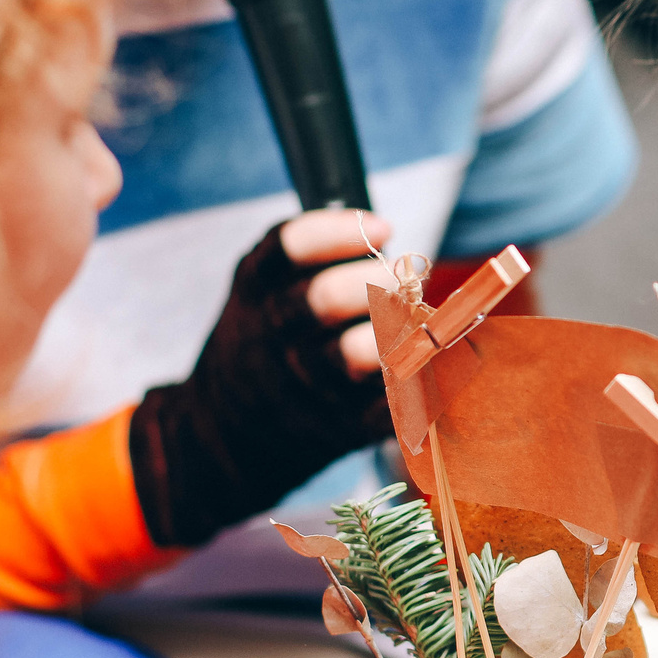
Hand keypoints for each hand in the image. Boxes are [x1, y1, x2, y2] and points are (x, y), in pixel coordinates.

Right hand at [126, 208, 394, 548]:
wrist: (227, 429)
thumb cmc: (268, 338)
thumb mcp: (261, 287)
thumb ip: (309, 256)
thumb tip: (382, 232)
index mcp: (256, 290)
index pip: (291, 247)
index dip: (341, 232)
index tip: (383, 227)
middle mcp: (275, 336)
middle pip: (324, 299)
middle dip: (375, 279)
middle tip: (402, 276)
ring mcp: (305, 385)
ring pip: (352, 355)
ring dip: (395, 331)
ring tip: (415, 319)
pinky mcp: (339, 427)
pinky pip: (386, 405)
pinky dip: (416, 383)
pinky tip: (429, 363)